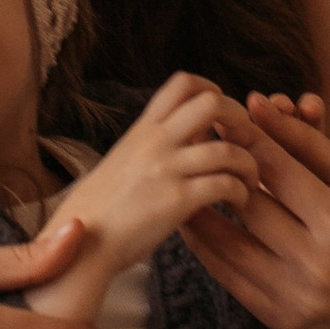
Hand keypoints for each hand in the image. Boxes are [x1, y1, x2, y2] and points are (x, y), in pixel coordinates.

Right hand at [62, 72, 261, 275]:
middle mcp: (154, 142)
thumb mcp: (122, 162)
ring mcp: (166, 170)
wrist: (79, 245)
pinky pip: (225, 185)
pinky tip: (238, 202)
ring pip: (228, 149)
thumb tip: (186, 138)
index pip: (183, 83)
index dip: (214, 90)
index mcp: (142, 130)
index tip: (223, 117)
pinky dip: (241, 192)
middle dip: (241, 120)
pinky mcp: (176, 201)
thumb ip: (153, 146)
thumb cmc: (99, 212)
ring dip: (249, 166)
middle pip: (212, 103)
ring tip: (250, 183)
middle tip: (246, 146)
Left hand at [182, 88, 329, 328]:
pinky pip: (231, 281)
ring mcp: (297, 295)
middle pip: (251, 206)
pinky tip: (194, 228)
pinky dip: (208, 252)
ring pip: (230, 246)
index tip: (226, 115)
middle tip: (194, 143)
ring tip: (182, 182)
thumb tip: (264, 110)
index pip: (280, 170)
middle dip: (220, 169)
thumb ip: (315, 148)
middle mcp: (317, 261)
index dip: (248, 138)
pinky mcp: (282, 321)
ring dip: (199, 211)